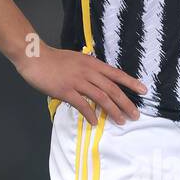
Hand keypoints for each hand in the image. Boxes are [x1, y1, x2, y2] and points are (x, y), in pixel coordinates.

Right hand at [15, 42, 147, 126]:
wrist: (35, 57)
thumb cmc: (55, 60)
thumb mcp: (78, 60)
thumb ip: (90, 70)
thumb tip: (100, 81)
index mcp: (93, 64)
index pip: (117, 74)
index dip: (131, 83)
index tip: (144, 91)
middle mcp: (88, 72)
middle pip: (112, 89)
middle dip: (126, 103)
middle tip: (135, 115)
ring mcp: (77, 81)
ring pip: (101, 98)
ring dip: (113, 111)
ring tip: (121, 121)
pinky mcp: (66, 90)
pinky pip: (82, 105)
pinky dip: (90, 114)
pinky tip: (95, 122)